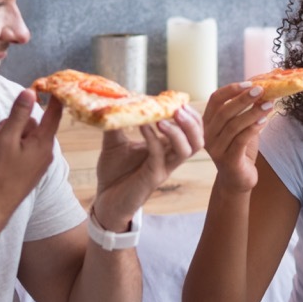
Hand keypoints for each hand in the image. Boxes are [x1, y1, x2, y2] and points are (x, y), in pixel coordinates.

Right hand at [0, 89, 60, 219]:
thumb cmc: (0, 173)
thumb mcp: (6, 139)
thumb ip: (19, 115)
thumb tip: (30, 92)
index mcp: (44, 142)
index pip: (54, 113)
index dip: (53, 97)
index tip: (52, 84)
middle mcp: (47, 151)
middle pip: (36, 124)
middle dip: (17, 122)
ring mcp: (41, 161)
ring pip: (29, 136)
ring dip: (12, 133)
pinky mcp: (33, 169)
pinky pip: (27, 148)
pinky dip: (14, 145)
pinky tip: (0, 150)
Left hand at [90, 104, 203, 228]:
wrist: (104, 200)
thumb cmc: (113, 173)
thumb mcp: (114, 142)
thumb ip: (117, 122)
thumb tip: (114, 100)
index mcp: (166, 148)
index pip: (191, 130)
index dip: (190, 115)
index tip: (177, 100)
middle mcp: (170, 159)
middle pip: (198, 140)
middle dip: (192, 122)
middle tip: (178, 108)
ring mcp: (163, 168)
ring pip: (187, 150)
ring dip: (179, 131)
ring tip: (164, 118)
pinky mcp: (152, 178)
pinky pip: (160, 155)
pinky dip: (153, 138)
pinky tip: (143, 126)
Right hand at [202, 82, 273, 193]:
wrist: (238, 180)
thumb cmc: (240, 149)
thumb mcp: (241, 126)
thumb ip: (245, 110)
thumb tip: (262, 86)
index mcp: (207, 123)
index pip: (215, 100)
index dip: (230, 90)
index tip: (249, 83)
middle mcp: (207, 135)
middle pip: (224, 112)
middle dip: (244, 98)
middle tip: (261, 90)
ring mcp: (216, 149)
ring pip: (233, 125)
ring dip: (253, 112)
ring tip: (269, 105)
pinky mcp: (227, 161)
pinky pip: (240, 140)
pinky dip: (253, 128)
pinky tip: (265, 120)